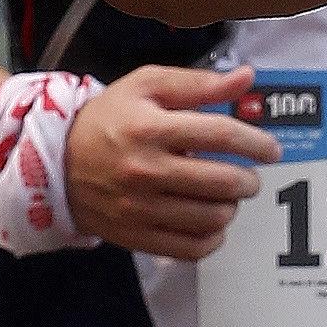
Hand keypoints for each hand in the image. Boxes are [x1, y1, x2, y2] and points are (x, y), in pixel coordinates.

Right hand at [66, 63, 281, 261]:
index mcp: (150, 128)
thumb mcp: (145, 86)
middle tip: (248, 176)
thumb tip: (247, 78)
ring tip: (225, 196)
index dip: (255, 142)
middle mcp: (146, 170)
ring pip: (212, 217)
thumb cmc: (108, 119)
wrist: (56, 162)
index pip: (220, 135)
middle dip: (248, 180)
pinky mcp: (137, 236)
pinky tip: (211, 222)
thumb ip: (198, 83)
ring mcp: (141, 208)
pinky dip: (213, 238)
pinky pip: (192, 248)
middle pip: (222, 182)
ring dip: (231, 207)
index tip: (270, 150)